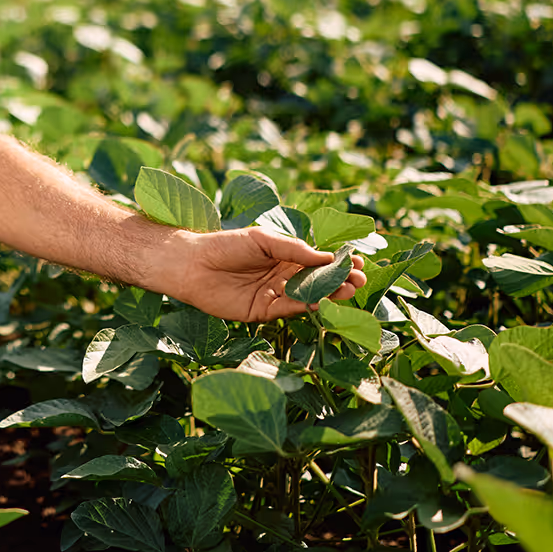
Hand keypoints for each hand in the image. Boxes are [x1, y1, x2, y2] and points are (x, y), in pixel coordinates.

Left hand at [165, 226, 366, 322]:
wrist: (192, 265)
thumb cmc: (226, 245)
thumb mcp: (263, 240)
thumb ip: (294, 249)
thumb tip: (328, 256)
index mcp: (284, 255)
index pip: (318, 260)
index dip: (338, 261)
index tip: (358, 261)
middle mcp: (283, 275)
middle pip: (318, 279)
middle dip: (340, 279)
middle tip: (360, 279)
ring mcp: (275, 294)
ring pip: (308, 295)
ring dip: (329, 293)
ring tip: (349, 290)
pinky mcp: (264, 311)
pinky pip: (290, 309)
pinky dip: (307, 306)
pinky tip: (322, 300)